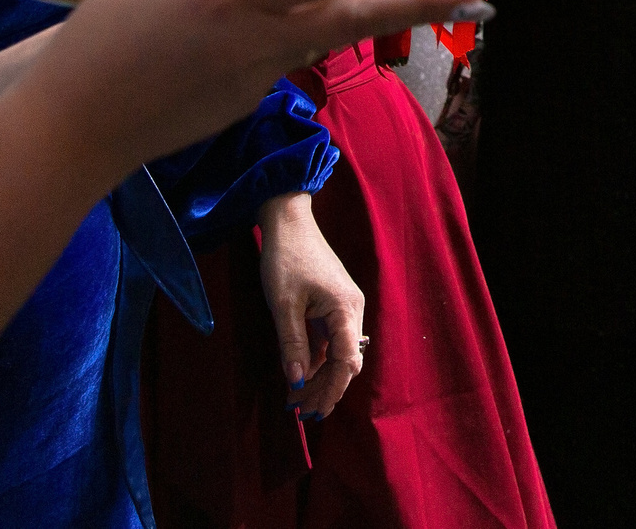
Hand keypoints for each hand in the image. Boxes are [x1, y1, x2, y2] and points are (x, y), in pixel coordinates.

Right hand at [31, 0, 482, 176]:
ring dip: (362, 15)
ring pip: (326, 38)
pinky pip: (286, 56)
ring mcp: (258, 82)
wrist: (73, 130)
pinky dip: (292, 31)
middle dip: (420, 4)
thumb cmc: (105, 34)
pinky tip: (258, 25)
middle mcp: (255, 43)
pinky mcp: (250, 104)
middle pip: (356, 20)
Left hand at [257, 192, 366, 420]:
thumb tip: (296, 383)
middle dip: (325, 390)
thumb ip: (292, 344)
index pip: (345, 362)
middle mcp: (352, 311)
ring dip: (320, 377)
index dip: (330, 390)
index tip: (312, 413)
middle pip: (345, 362)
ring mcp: (344, 307)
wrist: (289, 220)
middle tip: (300, 414)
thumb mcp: (284, 304)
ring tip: (296, 401)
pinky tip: (299, 374)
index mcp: (346, 310)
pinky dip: (316, 360)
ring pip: (337, 353)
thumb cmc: (286, 259)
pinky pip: (330, 340)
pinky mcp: (333, 304)